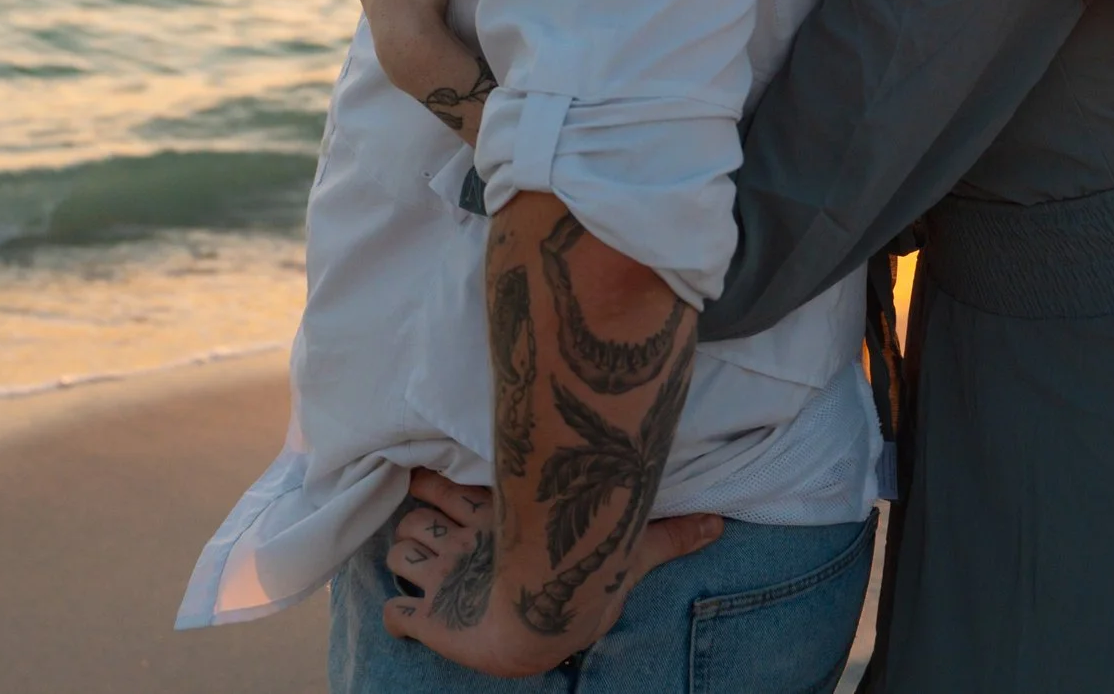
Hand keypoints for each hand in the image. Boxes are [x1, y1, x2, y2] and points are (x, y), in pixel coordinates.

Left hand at [380, 468, 722, 673]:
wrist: (543, 621)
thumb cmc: (583, 579)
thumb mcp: (628, 553)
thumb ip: (667, 536)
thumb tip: (717, 525)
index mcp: (493, 524)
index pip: (441, 490)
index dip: (433, 491)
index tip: (440, 494)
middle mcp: (461, 546)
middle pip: (415, 522)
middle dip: (419, 530)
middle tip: (438, 540)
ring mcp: (441, 582)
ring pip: (400, 556)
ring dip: (407, 561)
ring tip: (424, 570)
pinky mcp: (429, 622)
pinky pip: (395, 618)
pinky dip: (398, 618)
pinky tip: (409, 619)